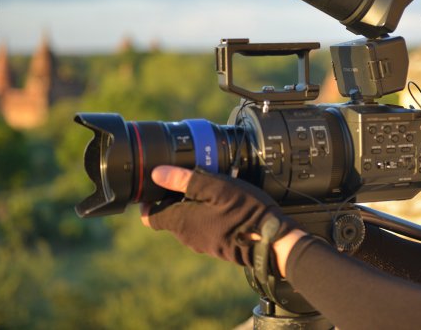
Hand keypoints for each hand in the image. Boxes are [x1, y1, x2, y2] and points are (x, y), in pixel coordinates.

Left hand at [140, 166, 299, 267]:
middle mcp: (187, 236)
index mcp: (180, 221)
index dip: (150, 202)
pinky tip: (225, 205)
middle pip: (170, 217)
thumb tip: (156, 174)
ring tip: (213, 189)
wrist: (270, 240)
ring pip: (188, 222)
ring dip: (194, 207)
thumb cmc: (244, 211)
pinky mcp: (217, 246)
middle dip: (176, 199)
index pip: (150, 217)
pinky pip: (204, 229)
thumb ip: (184, 179)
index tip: (158, 187)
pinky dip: (208, 216)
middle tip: (192, 178)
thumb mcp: (215, 187)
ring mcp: (202, 244)